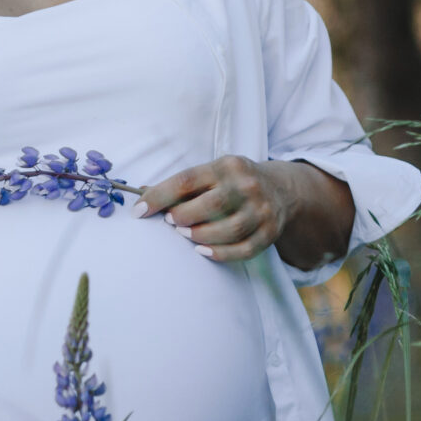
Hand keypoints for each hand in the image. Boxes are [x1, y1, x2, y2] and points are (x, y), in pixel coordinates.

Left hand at [135, 156, 354, 268]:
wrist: (280, 189)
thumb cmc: (232, 183)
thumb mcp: (211, 173)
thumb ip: (181, 184)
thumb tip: (142, 194)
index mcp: (226, 166)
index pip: (187, 180)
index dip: (159, 197)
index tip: (139, 210)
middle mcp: (246, 186)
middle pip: (212, 205)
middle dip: (184, 216)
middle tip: (171, 223)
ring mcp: (262, 210)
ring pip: (229, 229)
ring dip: (201, 236)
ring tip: (186, 236)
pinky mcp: (270, 232)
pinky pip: (245, 249)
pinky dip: (220, 254)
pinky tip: (202, 252)